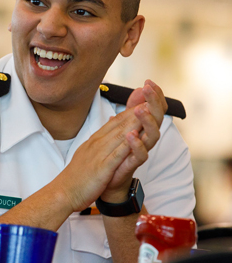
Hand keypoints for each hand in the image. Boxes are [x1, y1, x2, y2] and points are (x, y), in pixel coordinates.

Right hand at [58, 108, 142, 211]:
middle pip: (120, 124)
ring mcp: (99, 155)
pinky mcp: (102, 168)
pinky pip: (116, 155)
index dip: (131, 109)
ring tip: (147, 108)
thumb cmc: (76, 175)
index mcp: (96, 140)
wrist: (63, 192)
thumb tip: (109, 127)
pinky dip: (126, 145)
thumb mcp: (88, 153)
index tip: (144, 99)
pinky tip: (135, 136)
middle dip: (137, 109)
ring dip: (134, 122)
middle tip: (150, 96)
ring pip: (120, 135)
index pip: (116, 121)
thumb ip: (100, 140)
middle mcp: (98, 143)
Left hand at [101, 80, 166, 201]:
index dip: (154, 95)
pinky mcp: (132, 165)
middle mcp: (145, 139)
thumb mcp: (121, 126)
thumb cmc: (115, 153)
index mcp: (142, 128)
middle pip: (157, 118)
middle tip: (147, 89)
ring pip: (152, 136)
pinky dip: (136, 145)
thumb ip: (129, 110)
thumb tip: (137, 90)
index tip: (148, 81)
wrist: (105, 180)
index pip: (154, 108)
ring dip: (147, 122)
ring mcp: (140, 152)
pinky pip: (140, 155)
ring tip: (140, 110)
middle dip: (153, 102)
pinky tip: (131, 135)